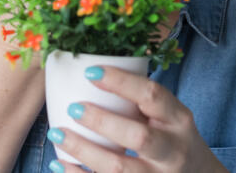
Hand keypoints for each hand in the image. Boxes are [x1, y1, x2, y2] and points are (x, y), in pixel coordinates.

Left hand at [47, 66, 227, 172]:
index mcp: (178, 120)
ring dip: (83, 151)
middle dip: (102, 122)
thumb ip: (142, 100)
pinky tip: (60, 163)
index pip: (153, 96)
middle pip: (138, 138)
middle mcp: (172, 150)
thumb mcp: (170, 117)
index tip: (90, 72)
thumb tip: (89, 72)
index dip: (121, 82)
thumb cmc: (173, 139)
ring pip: (119, 169)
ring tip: (56, 134)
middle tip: (73, 108)